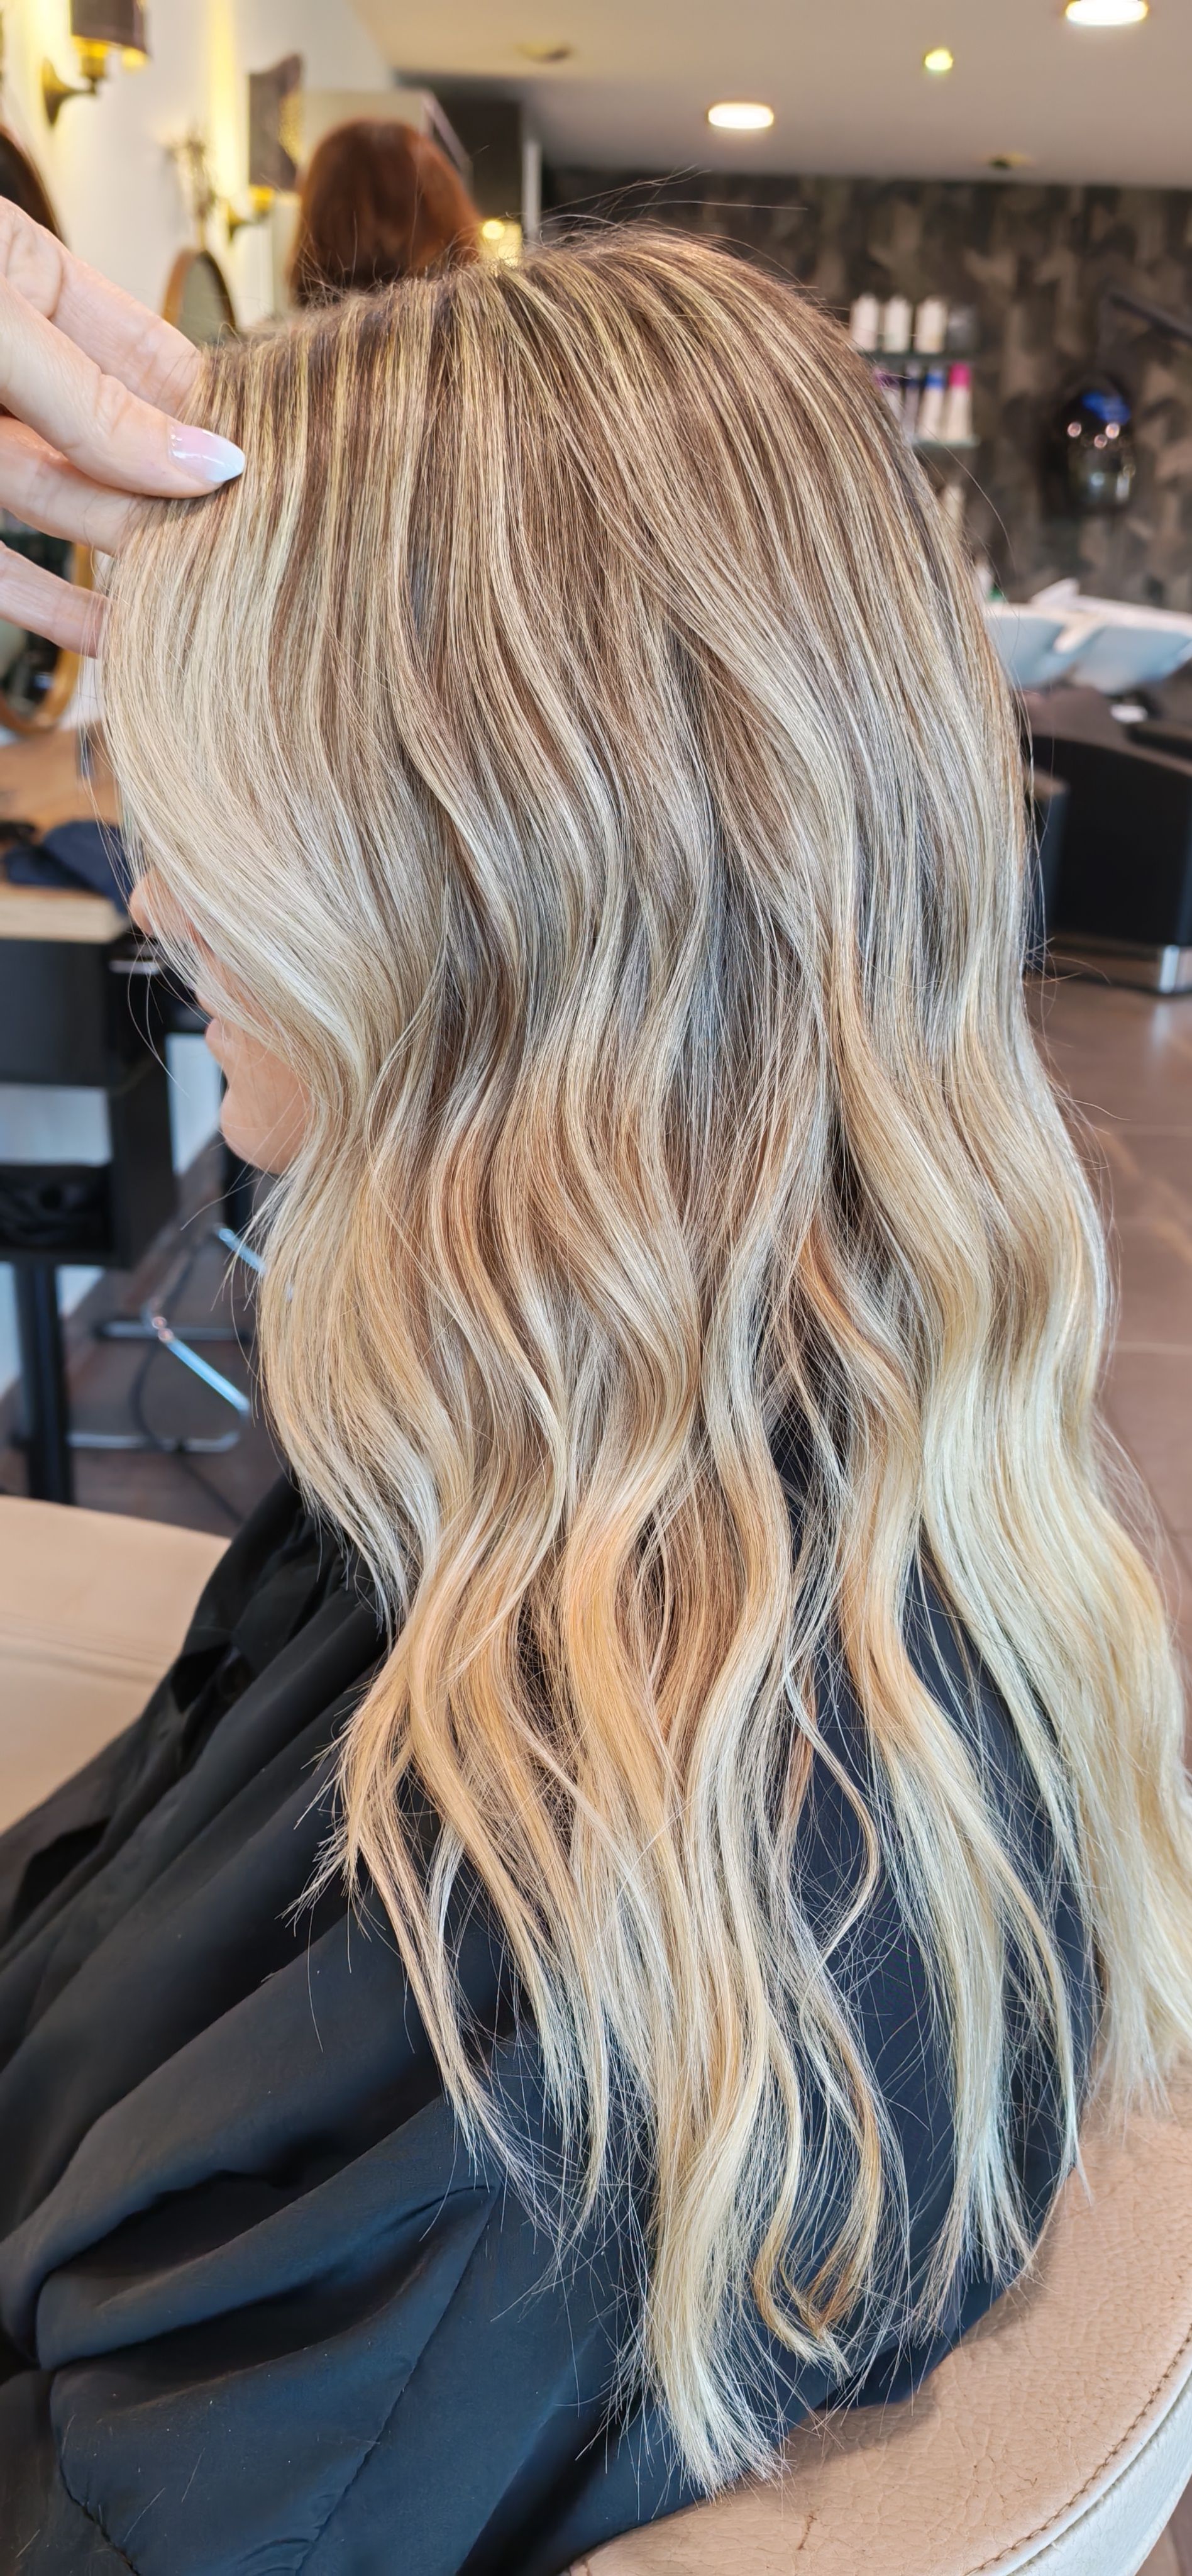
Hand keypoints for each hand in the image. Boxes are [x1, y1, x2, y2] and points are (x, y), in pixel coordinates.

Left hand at [0, 203, 244, 655]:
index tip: (280, 470)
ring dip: (134, 557)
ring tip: (205, 599)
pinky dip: (58, 607)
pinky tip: (120, 638)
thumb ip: (92, 399)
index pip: (151, 356)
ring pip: (69, 508)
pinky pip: (5, 569)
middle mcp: (7, 365)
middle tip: (256, 550)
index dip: (214, 413)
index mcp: (23, 280)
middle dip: (180, 497)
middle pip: (118, 444)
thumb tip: (209, 465)